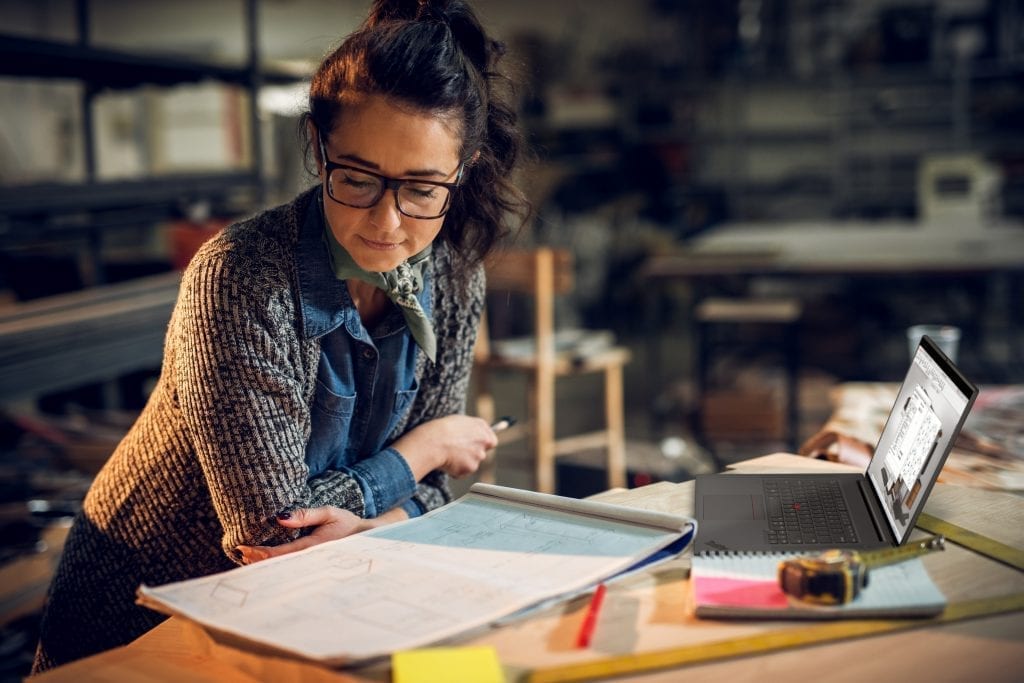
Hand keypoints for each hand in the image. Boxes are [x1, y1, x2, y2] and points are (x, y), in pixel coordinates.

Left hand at [235, 506, 366, 563]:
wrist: (367, 539)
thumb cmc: (348, 524)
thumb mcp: (329, 513)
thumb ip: (305, 515)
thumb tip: (279, 518)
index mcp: (312, 547)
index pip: (279, 554)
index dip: (259, 553)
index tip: (243, 548)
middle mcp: (309, 559)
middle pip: (277, 564)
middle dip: (257, 560)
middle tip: (241, 553)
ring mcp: (310, 564)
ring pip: (282, 567)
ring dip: (264, 563)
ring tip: (247, 557)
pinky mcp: (312, 563)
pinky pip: (290, 565)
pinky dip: (275, 563)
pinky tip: (265, 560)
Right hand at [391, 414, 497, 478]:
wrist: (433, 442)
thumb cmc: (441, 429)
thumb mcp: (459, 421)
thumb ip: (470, 429)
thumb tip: (472, 434)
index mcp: (482, 428)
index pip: (491, 440)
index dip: (482, 445)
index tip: (475, 447)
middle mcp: (484, 441)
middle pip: (481, 453)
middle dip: (471, 455)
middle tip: (456, 452)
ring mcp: (478, 456)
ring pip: (472, 463)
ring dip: (462, 462)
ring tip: (448, 455)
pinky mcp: (470, 468)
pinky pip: (463, 472)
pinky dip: (455, 470)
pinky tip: (446, 462)